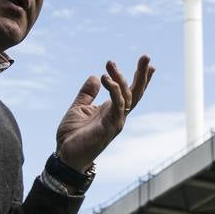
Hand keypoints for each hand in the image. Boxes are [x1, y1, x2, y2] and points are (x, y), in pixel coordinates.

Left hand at [55, 55, 154, 170]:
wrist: (65, 157)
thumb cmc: (73, 136)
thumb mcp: (78, 108)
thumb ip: (87, 94)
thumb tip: (95, 76)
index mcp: (111, 110)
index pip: (129, 92)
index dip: (140, 78)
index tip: (149, 64)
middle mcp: (117, 115)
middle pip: (135, 93)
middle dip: (142, 75)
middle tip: (146, 56)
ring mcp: (115, 122)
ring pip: (127, 96)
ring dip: (121, 78)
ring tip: (110, 63)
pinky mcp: (109, 127)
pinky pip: (117, 106)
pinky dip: (114, 91)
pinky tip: (106, 78)